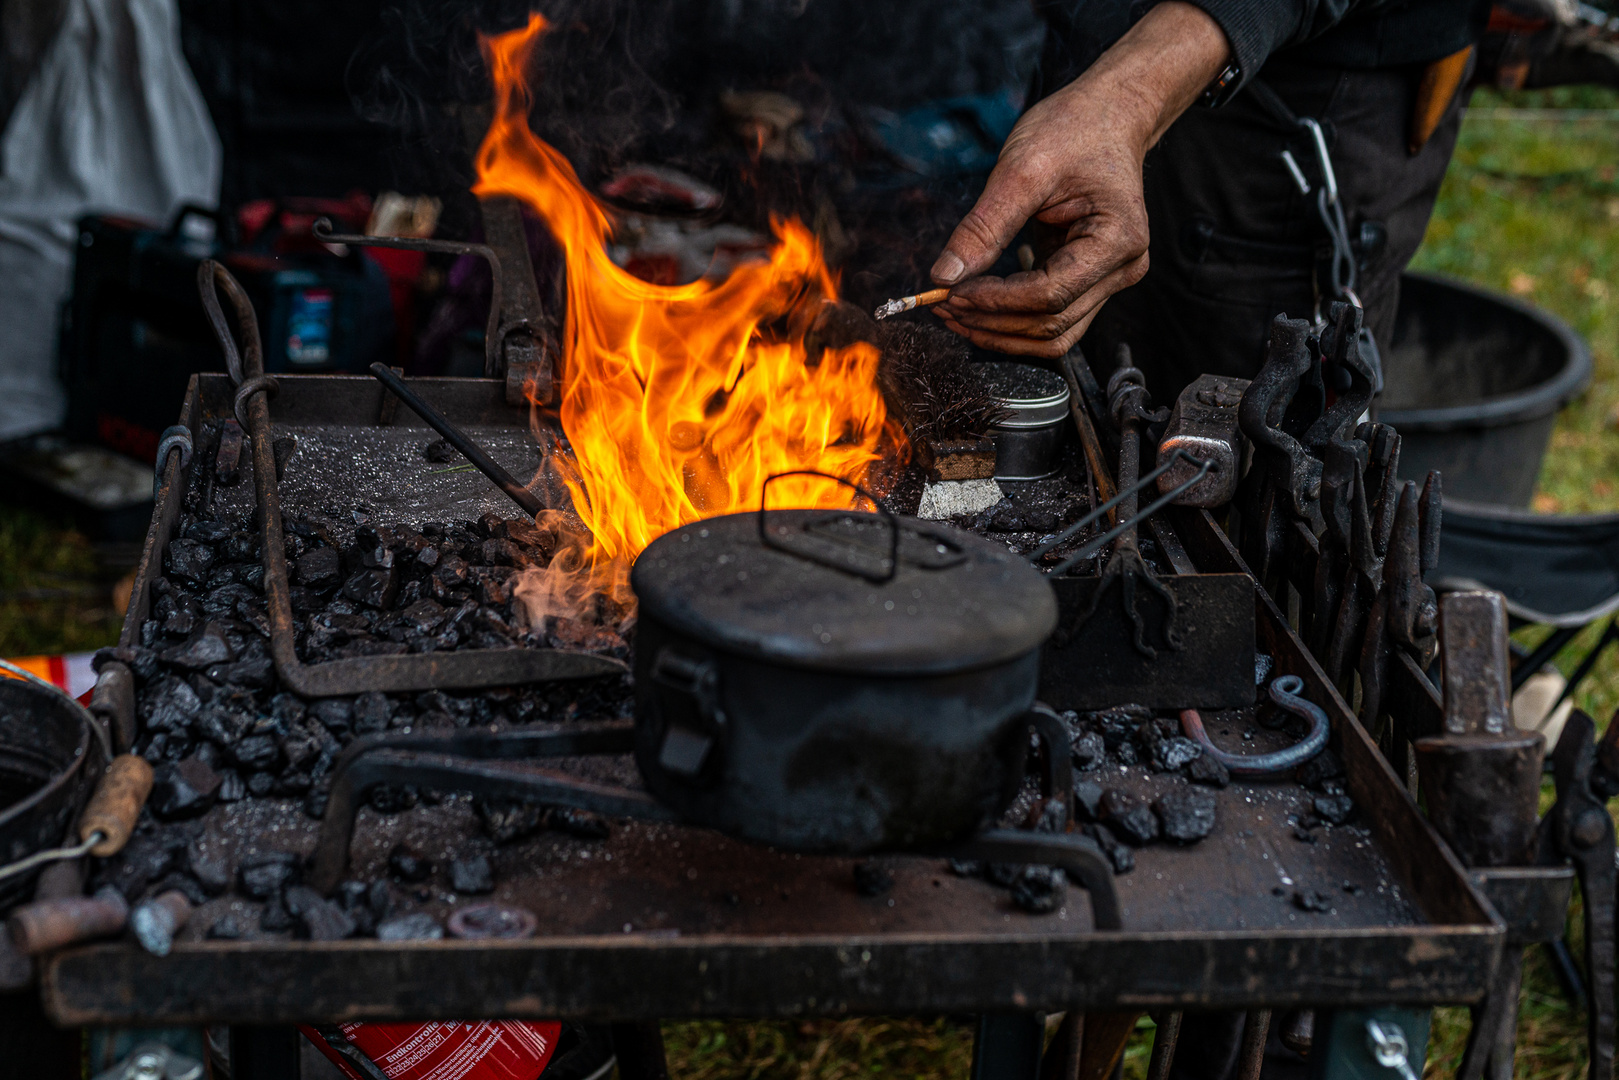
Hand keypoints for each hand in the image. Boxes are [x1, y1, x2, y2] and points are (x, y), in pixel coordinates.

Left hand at [929, 3, 1229, 357]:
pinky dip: (1012, 320)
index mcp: (1117, 241)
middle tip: (941, 307)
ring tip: (954, 314)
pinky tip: (977, 306)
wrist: (1107, 115)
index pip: (1048, 296)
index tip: (950, 293)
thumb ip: (983, 227)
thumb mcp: (1021, 168)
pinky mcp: (1091, 280)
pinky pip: (1051, 318)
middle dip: (991, 322)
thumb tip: (943, 276)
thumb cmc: (1073, 130)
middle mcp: (1123, 269)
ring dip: (1000, 332)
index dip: (995, 302)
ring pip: (1052, 334)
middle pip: (1050, 324)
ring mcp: (1110, 279)